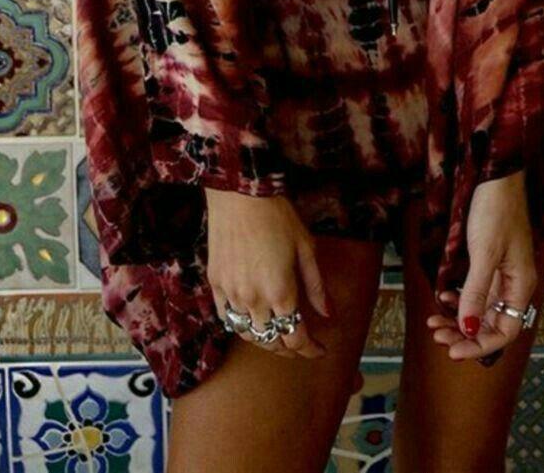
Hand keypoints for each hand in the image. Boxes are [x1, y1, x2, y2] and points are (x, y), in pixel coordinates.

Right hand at [205, 189, 330, 360]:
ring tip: (276, 336)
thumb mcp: (306, 248)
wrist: (240, 194)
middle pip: (271, 341)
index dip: (310, 350)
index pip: (296, 338)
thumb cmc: (278, 216)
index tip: (320, 350)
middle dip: (289, 349)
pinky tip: (250, 321)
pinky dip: (240, 325)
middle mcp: (254, 300)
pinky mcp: (215, 284)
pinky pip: (226, 317)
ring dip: (264, 340)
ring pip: (247, 334)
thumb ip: (316, 286)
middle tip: (300, 345)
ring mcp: (232, 294)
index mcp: (281, 293)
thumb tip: (328, 314)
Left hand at [425, 170, 536, 363]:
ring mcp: (501, 273)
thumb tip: (468, 330)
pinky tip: (443, 296)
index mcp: (521, 285)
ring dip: (459, 319)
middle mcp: (513, 284)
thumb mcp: (484, 254)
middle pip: (491, 323)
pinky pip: (476, 291)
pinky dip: (459, 299)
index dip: (480, 345)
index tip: (453, 350)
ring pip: (481, 309)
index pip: (505, 331)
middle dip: (464, 334)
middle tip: (436, 335)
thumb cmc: (495, 211)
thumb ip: (476, 293)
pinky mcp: (489, 261)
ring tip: (434, 321)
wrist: (494, 176)